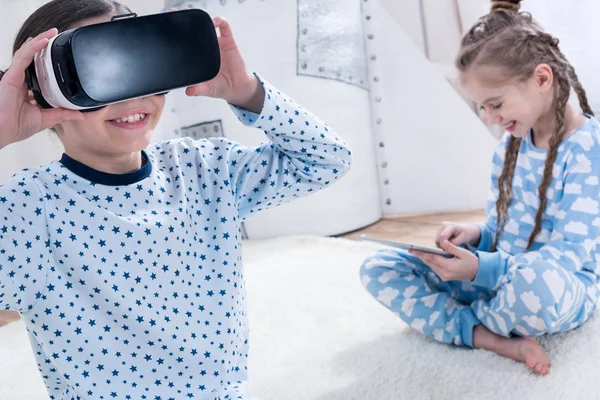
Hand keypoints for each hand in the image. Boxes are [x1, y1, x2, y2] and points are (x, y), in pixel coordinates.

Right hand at [0, 28, 82, 148]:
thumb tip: (79, 115)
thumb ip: (62, 114)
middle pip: (31, 57)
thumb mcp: (45, 119)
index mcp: (27, 89)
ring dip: (39, 41)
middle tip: (55, 35)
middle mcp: (20, 81)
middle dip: (42, 45)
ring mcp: (14, 77)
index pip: (36, 69)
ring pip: (27, 53)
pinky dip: (33, 48)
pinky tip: (42, 41)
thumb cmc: (15, 126)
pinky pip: (23, 57)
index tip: (56, 54)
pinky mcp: (11, 76)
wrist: (3, 131)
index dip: (44, 60)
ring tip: (51, 32)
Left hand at [185, 16, 263, 112]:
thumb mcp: (207, 89)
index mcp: (198, 58)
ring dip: (202, 19)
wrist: (237, 88)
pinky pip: (224, 28)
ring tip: (195, 15)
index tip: (168, 30)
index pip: (185, 44)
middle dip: (186, 21)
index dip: (177, 36)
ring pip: (208, 27)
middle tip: (178, 15)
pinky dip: (220, 22)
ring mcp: (217, 44)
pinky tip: (216, 21)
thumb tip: (189, 91)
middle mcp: (206, 49)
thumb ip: (198, 89)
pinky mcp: (228, 42)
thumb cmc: (221, 87)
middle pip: (194, 31)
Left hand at [409, 240, 478, 280]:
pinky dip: (430, 261)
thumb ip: (451, 247)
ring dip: (424, 258)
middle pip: (429, 262)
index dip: (421, 253)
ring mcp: (444, 276)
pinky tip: (425, 256)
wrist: (479, 272)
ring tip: (416, 251)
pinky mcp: (445, 277)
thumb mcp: (463, 252)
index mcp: (449, 267)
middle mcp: (445, 274)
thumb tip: (442, 242)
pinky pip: (435, 268)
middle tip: (410, 249)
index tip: (413, 249)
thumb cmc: (472, 261)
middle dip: (420, 255)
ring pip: (431, 265)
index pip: (432, 258)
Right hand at [435, 222, 480, 247]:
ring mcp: (440, 227)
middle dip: (443, 246)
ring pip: (437, 240)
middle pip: (438, 239)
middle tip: (452, 249)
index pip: (442, 237)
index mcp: (450, 226)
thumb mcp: (463, 238)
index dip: (444, 245)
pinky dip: (443, 244)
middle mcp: (443, 225)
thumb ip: (454, 243)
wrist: (468, 229)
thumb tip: (445, 247)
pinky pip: (438, 240)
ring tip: (452, 246)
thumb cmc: (467, 234)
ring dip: (443, 245)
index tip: (450, 251)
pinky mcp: (439, 230)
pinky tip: (449, 243)